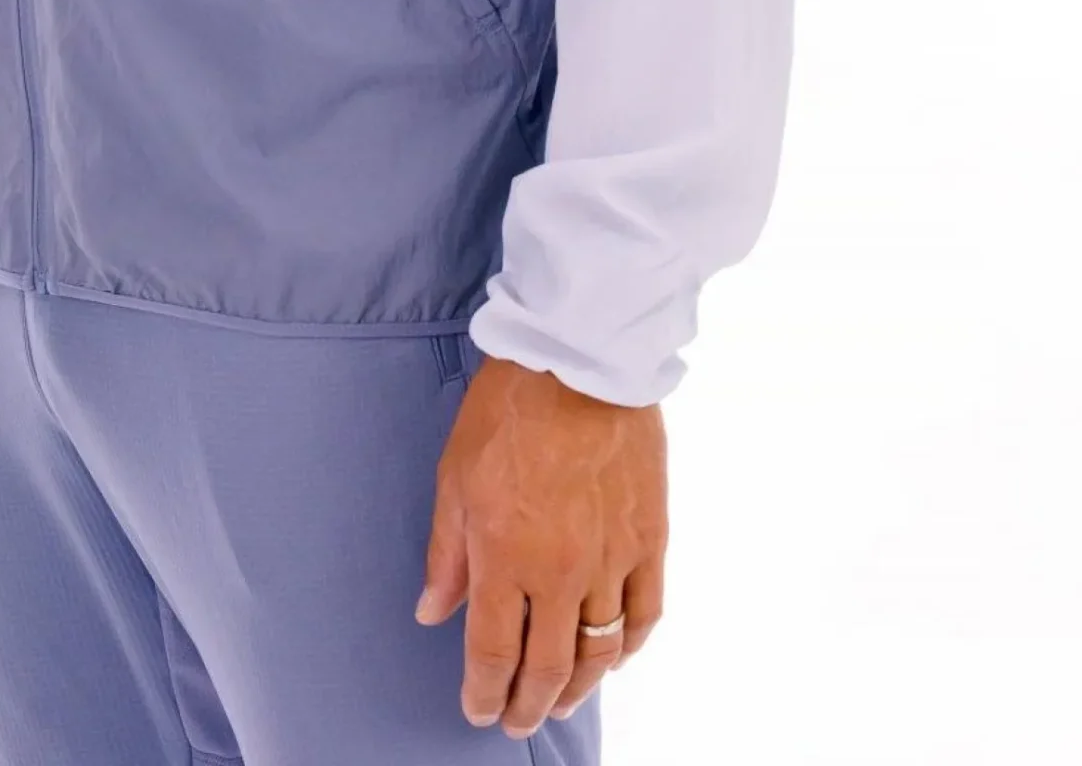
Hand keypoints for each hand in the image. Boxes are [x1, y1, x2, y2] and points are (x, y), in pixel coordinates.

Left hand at [415, 357, 666, 737]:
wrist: (580, 360)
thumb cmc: (509, 409)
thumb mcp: (455, 476)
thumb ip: (446, 553)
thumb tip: (432, 612)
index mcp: (505, 556)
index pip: (493, 652)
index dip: (483, 692)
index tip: (477, 710)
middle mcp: (561, 572)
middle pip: (548, 666)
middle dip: (528, 704)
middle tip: (516, 721)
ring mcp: (612, 560)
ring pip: (599, 651)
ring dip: (578, 688)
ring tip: (561, 702)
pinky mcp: (649, 539)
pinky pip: (645, 614)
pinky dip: (629, 646)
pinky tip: (614, 657)